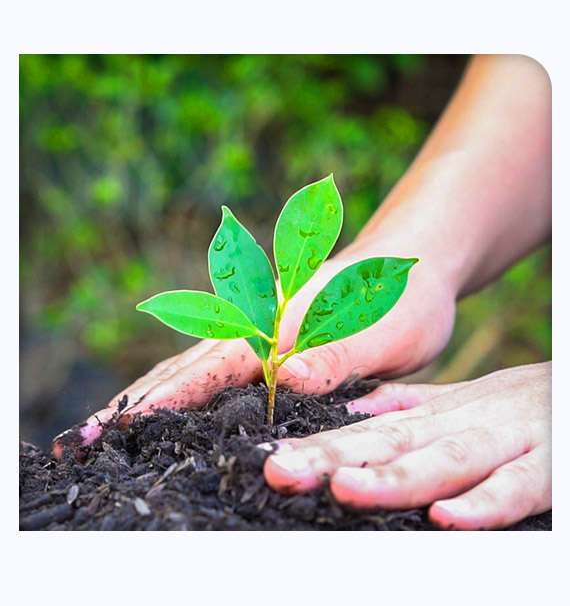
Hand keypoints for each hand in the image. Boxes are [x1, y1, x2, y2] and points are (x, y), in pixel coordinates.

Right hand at [53, 233, 456, 455]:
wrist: (410, 268)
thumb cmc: (398, 301)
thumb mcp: (381, 333)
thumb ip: (337, 354)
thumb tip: (287, 378)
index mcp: (277, 323)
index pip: (213, 366)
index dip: (168, 399)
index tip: (121, 425)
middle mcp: (258, 326)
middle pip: (187, 365)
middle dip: (140, 400)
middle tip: (89, 434)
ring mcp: (259, 334)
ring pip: (195, 367)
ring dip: (153, 396)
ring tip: (112, 426)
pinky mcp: (268, 345)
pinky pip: (218, 372)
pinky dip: (185, 391)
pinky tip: (172, 412)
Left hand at [262, 362, 550, 529]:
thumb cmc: (509, 404)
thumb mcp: (452, 402)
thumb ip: (403, 407)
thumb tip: (351, 414)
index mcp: (430, 417)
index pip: (364, 433)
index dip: (318, 448)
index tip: (272, 463)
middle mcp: (457, 426)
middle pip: (389, 444)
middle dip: (334, 459)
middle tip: (282, 474)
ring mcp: (502, 443)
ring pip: (445, 460)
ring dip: (396, 477)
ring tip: (346, 488)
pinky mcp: (548, 466)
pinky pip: (515, 487)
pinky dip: (483, 503)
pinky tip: (447, 518)